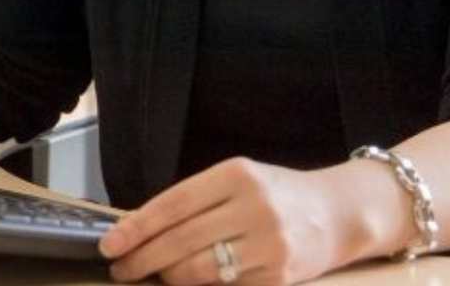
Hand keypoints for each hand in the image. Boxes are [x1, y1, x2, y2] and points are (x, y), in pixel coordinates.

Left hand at [99, 158, 350, 285]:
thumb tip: (139, 230)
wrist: (339, 213)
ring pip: (199, 271)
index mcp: (237, 175)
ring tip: (153, 275)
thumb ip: (195, 201)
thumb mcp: (238, 180)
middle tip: (121, 267)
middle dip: (143, 259)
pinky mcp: (280, 278)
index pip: (173, 205)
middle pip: (182, 241)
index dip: (137, 228)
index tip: (110, 244)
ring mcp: (269, 245)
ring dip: (167, 277)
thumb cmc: (277, 195)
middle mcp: (255, 208)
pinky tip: (186, 284)